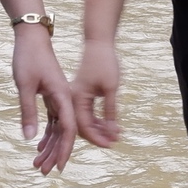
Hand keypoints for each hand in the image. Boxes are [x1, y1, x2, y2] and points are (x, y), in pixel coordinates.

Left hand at [14, 27, 79, 174]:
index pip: (68, 129)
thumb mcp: (24, 86)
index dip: (65, 150)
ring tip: (39, 165)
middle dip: (55, 154)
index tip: (60, 167)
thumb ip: (27, 112)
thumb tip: (29, 139)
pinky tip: (39, 147)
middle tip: (44, 172)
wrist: (32, 38)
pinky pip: (53, 121)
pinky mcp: (52, 97)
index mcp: (64, 96)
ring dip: (50, 147)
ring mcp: (59, 99)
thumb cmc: (28, 58)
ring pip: (58, 129)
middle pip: (64, 133)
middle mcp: (65, 99)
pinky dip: (46, 135)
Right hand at [68, 37, 126, 155]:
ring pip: (85, 120)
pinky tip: (109, 125)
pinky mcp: (80, 94)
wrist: (99, 42)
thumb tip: (112, 132)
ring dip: (99, 129)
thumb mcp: (111, 88)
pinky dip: (97, 119)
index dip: (97, 138)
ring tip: (115, 135)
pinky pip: (86, 112)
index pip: (84, 126)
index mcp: (76, 98)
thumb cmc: (105, 62)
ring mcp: (75, 96)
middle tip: (114, 142)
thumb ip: (110, 111)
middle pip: (82, 126)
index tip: (111, 145)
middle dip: (98, 136)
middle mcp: (72, 99)